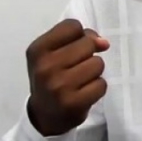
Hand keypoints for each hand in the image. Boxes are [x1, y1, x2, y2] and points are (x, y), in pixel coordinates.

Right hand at [25, 19, 109, 135]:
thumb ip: (78, 38)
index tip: (73, 48)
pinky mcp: (73, 104)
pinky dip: (97, 87)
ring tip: (80, 80)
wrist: (45, 115)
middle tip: (75, 67)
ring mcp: (59, 87)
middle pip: (88, 43)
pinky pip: (102, 84)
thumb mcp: (54, 52)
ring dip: (94, 71)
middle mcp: (45, 67)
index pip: (72, 26)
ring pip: (98, 63)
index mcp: (38, 49)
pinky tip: (84, 92)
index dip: (79, 35)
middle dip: (88, 53)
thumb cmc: (53, 76)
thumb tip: (103, 43)